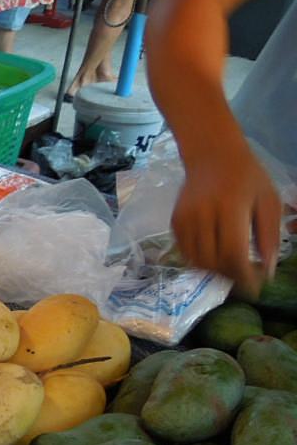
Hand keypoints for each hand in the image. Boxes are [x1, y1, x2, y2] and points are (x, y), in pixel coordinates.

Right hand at [172, 145, 281, 295]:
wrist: (212, 156)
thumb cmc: (246, 177)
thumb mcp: (269, 202)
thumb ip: (269, 237)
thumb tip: (267, 272)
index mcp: (230, 207)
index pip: (233, 252)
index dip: (243, 275)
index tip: (255, 288)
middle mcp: (202, 214)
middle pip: (213, 260)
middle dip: (231, 275)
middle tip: (245, 277)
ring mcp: (184, 218)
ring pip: (197, 261)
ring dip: (215, 271)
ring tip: (231, 267)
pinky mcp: (174, 222)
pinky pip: (186, 253)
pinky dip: (201, 261)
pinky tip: (215, 254)